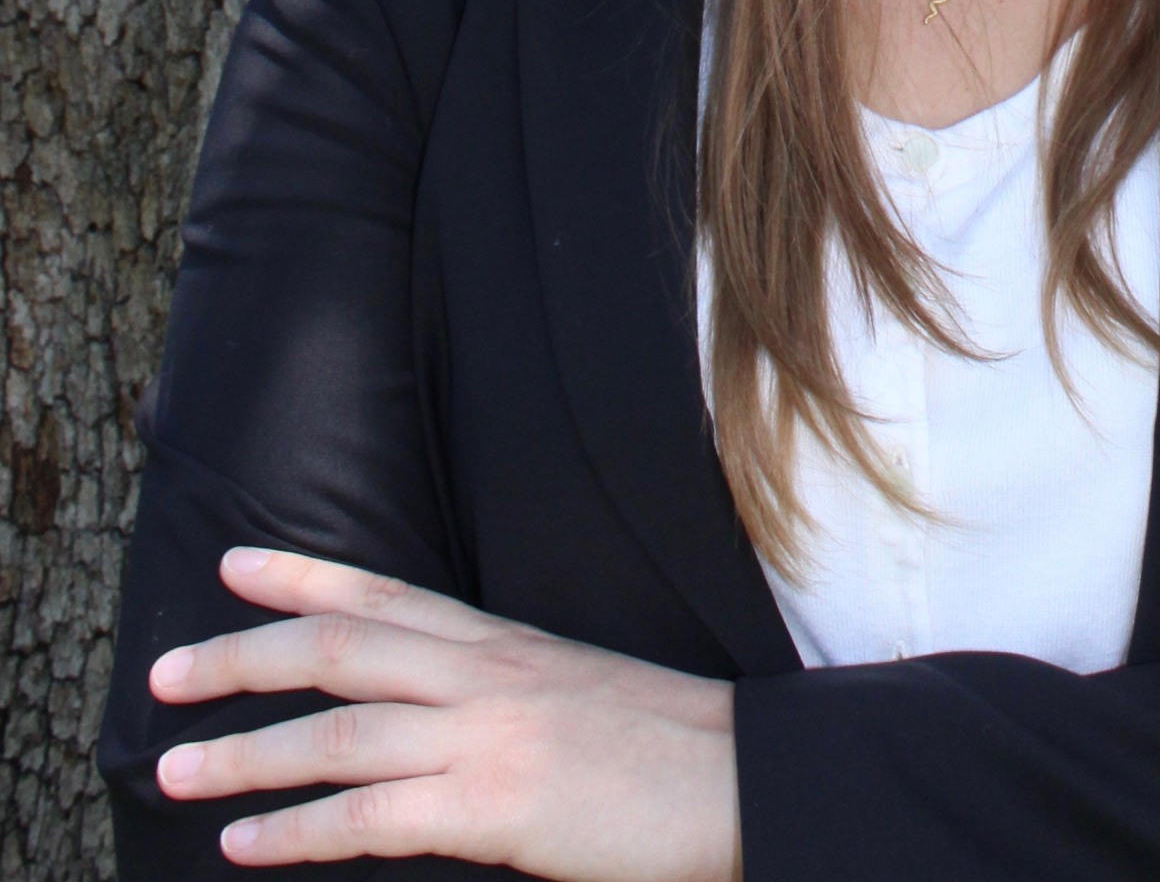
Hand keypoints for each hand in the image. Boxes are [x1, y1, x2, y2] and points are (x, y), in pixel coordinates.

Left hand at [149, 548, 739, 879]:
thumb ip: (498, 700)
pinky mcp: (493, 806)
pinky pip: (369, 820)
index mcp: (505, 645)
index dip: (304, 578)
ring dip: (243, 752)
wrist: (740, 778)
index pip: (385, 595)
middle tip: (164, 672)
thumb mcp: (573, 697)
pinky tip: (244, 849)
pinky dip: (296, 833)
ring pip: (337, 731)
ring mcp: (487, 737)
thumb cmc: (663, 748)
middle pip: (339, 650)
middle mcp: (485, 675)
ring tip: (173, 771)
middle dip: (243, 656)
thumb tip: (427, 726)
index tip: (236, 565)